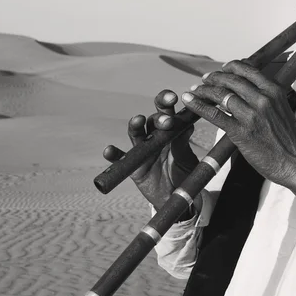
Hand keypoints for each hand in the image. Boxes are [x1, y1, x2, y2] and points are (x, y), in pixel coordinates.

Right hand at [103, 89, 198, 210]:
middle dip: (158, 117)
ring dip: (135, 126)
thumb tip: (186, 125)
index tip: (173, 97)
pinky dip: (113, 155)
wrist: (177, 198)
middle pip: (152, 120)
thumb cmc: (185, 175)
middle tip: (167, 121)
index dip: (167, 102)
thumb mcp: (187, 160)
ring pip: (136, 134)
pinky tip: (109, 151)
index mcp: (170, 131)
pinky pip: (121, 159)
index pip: (167, 112)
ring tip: (138, 120)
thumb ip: (182, 144)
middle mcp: (154, 137)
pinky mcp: (133, 167)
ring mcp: (142, 151)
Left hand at [181, 61, 295, 190]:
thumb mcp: (282, 109)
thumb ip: (266, 98)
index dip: (230, 67)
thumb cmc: (289, 140)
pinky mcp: (241, 132)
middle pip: (231, 80)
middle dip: (214, 77)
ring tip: (194, 90)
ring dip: (203, 90)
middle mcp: (263, 99)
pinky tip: (189, 100)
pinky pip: (214, 114)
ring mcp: (251, 115)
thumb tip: (248, 91)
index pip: (247, 70)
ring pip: (221, 94)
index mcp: (274, 91)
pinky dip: (198, 105)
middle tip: (204, 80)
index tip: (221, 70)